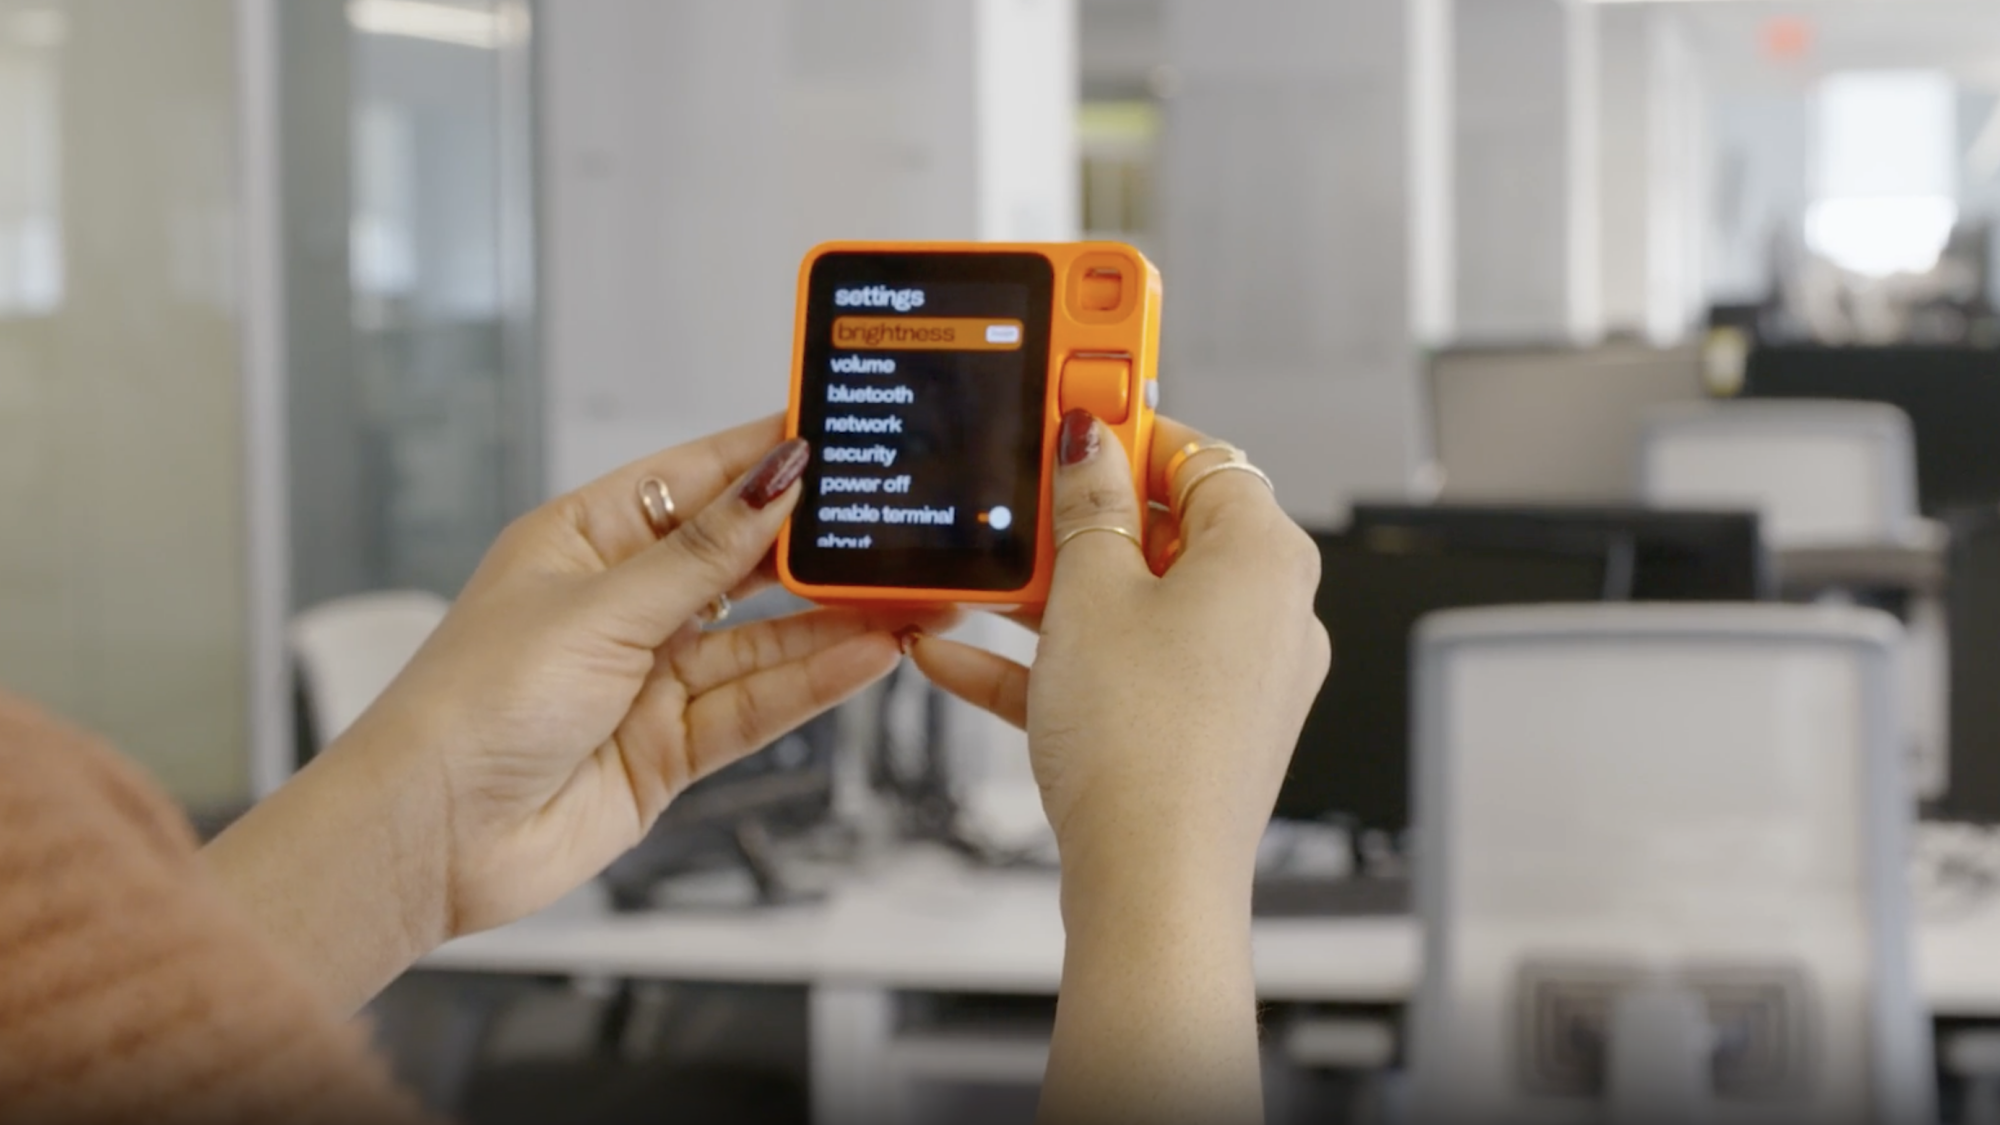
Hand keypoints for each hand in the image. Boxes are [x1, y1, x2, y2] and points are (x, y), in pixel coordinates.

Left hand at [208, 415, 949, 1010]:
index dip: (764, 456)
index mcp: (583, 542)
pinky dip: (813, 682)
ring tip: (907, 596)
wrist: (428, 837)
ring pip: (762, 639)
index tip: (838, 431)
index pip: (694, 482)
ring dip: (832, 621)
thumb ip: (702, 555)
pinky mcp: (671, 747)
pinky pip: (757, 703)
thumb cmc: (471, 705)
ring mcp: (649, 678)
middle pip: (740, 563)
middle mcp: (622, 605)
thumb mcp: (598, 607)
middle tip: (896, 523)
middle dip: (815, 547)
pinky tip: (868, 655)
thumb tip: (775, 480)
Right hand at [910, 410, 1327, 1124]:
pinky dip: (1054, 657)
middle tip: (1014, 486)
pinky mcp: (1197, 729)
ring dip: (1051, 587)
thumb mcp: (1089, 595)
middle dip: (1076, 512)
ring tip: (976, 570)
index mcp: (1264, 554)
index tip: (1071, 400)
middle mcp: (1267, 611)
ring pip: (1134, 602)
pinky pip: (1120, 670)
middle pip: (1164, 527)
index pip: (1201, 453)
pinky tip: (960, 653)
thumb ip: (1083, 507)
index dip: (1127, 423)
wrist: (1149, 887)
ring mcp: (1235, 675)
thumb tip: (1086, 445)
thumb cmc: (1145, 748)